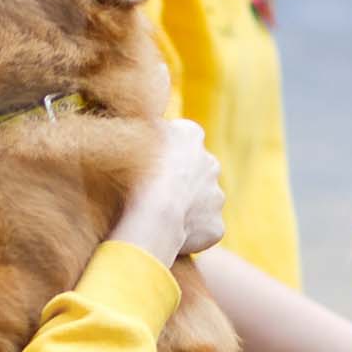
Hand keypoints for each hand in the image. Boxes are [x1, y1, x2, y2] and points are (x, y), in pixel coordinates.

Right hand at [110, 118, 223, 263]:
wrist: (155, 213)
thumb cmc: (138, 172)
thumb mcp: (135, 133)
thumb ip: (145, 125)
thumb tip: (142, 115)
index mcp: (192, 135)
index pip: (182, 138)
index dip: (164, 153)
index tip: (149, 166)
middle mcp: (211, 163)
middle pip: (196, 171)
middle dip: (181, 181)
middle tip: (154, 195)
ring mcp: (217, 196)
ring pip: (201, 202)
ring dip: (186, 208)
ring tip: (158, 218)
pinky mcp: (216, 226)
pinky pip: (202, 229)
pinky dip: (188, 234)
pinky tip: (168, 236)